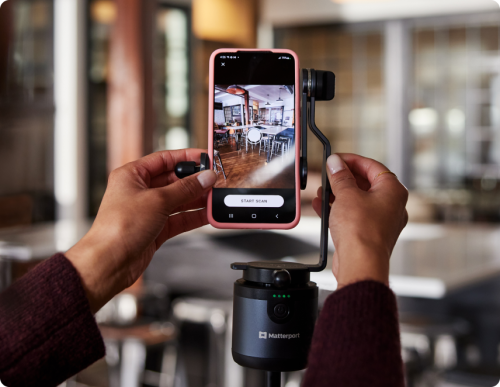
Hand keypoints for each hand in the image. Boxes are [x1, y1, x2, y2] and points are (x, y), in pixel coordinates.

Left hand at [65, 149, 215, 312]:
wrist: (109, 263)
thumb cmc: (118, 228)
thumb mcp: (157, 201)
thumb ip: (185, 189)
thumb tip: (204, 178)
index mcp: (132, 175)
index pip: (164, 159)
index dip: (185, 157)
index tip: (204, 157)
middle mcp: (139, 191)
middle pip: (173, 180)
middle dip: (194, 181)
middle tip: (213, 180)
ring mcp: (148, 211)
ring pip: (178, 200)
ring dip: (196, 199)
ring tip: (214, 197)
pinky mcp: (155, 229)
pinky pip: (179, 218)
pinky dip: (193, 217)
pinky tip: (206, 214)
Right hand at [312, 154, 407, 287]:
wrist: (360, 263)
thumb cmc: (362, 231)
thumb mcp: (346, 195)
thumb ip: (339, 176)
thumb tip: (335, 163)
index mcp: (393, 191)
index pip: (372, 166)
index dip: (351, 160)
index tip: (336, 159)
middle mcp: (391, 205)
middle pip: (365, 183)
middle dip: (342, 178)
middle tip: (327, 175)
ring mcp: (380, 221)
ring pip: (357, 200)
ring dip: (338, 194)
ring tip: (322, 192)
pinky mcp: (368, 234)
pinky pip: (353, 215)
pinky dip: (339, 209)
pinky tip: (322, 206)